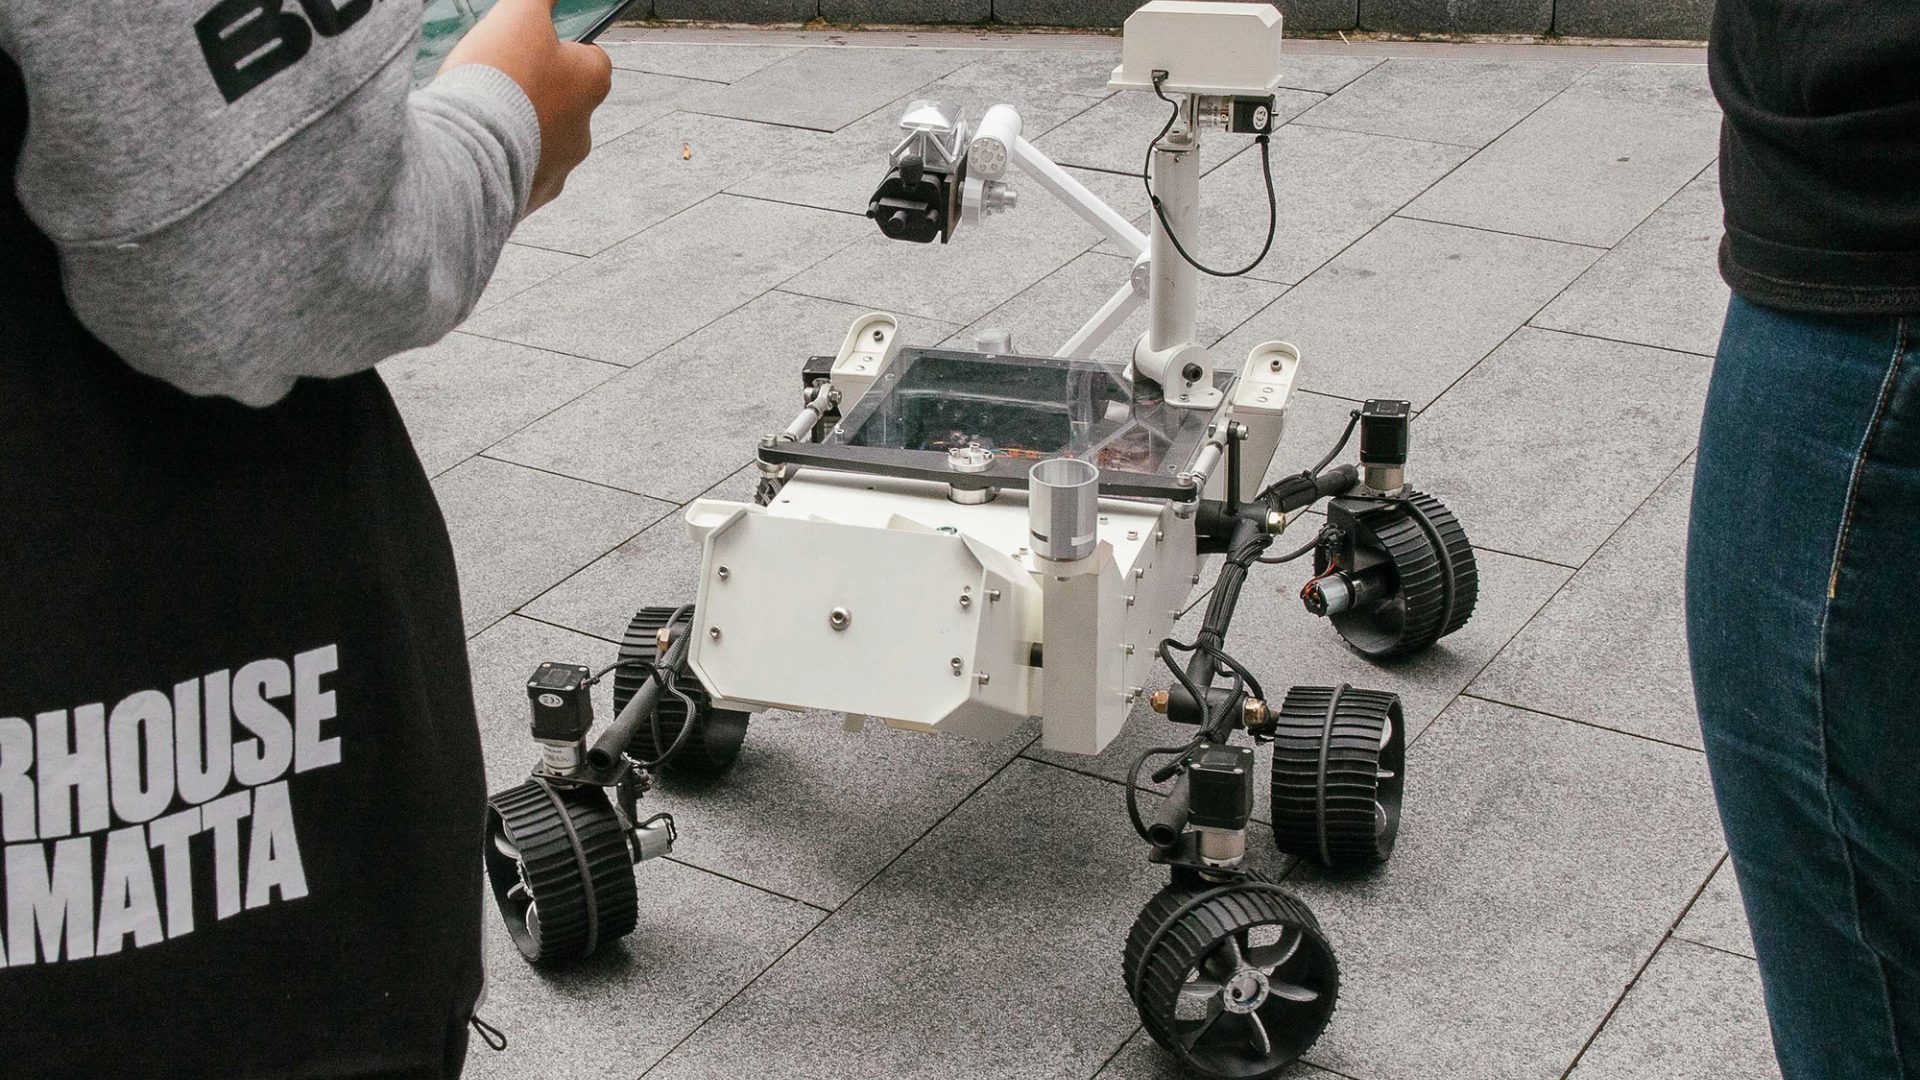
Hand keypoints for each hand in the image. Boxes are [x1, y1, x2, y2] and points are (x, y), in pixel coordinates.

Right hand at [441, 0, 612, 212]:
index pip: (592, 59)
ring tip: (483, 116)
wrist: (470, 150)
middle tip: (500, 80)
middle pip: (565, 103)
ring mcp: (559, 169)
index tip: (539, 44)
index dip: (565, 48)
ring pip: (541, 142)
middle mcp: (585, 132)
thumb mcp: (521, 14)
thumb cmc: (500, 77)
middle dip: (537, 93)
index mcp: (593, 86)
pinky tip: (477, 148)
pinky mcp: (530, 199)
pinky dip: (502, 162)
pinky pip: (518, 175)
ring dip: (519, 129)